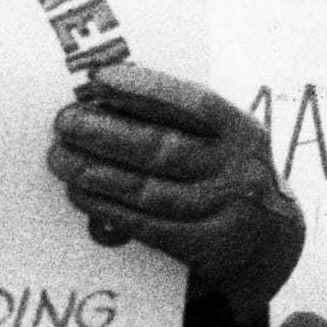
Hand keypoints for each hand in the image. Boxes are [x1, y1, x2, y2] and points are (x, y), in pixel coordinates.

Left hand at [46, 64, 303, 315]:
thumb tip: (104, 97)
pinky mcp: (204, 247)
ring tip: (61, 158)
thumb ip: (178, 120)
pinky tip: (80, 192)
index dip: (146, 89)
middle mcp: (237, 170)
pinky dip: (107, 208)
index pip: (194, 104)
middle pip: (164, 149)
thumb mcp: (220, 140)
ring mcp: (223, 212)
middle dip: (106, 134)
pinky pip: (146, 225)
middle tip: (65, 122)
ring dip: (96, 172)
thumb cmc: (222, 172)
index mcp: (242, 131)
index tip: (100, 79)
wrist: (266, 240)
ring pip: (149, 190)